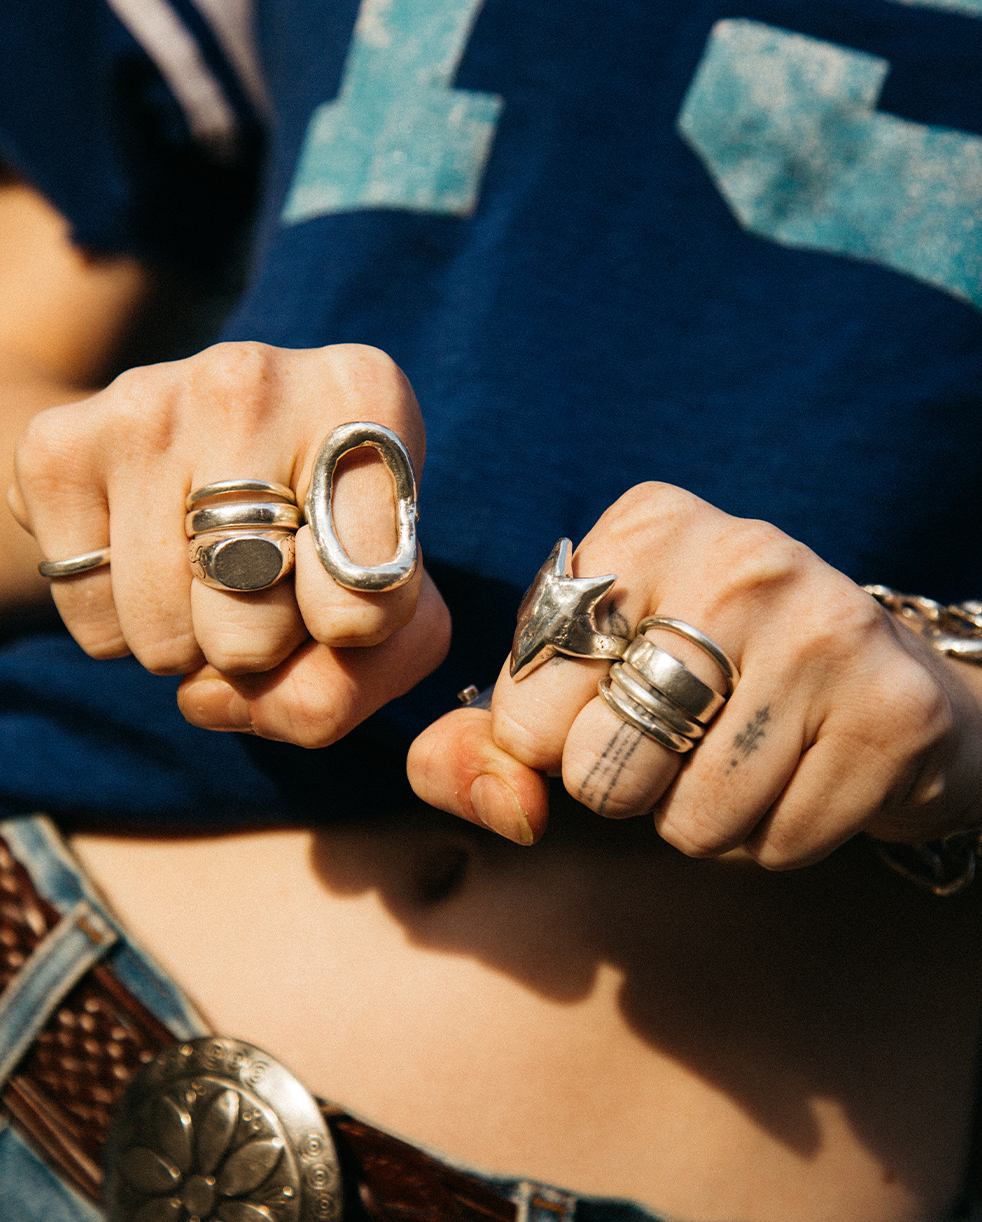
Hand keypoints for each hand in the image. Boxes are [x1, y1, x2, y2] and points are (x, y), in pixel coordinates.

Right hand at [9, 341, 450, 744]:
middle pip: (255, 634)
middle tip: (270, 585)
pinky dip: (124, 632)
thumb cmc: (329, 537)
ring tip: (213, 578)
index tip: (350, 592)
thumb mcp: (396, 605)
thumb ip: (355, 681)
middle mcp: (252, 380)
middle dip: (264, 647)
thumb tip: (215, 697)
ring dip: (191, 647)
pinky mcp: (55, 447)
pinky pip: (94, 625)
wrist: (205, 446)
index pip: (367, 597)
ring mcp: (144, 405)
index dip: (356, 632)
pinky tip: (151, 561)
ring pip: (165, 639)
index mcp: (364, 394)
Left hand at [408, 482, 981, 866]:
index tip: (607, 707)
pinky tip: (804, 769)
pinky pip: (774, 845)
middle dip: (627, 788)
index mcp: (641, 529)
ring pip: (691, 822)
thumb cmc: (702, 683)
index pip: (525, 707)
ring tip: (749, 749)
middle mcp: (737, 556)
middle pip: (602, 770)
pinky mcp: (891, 708)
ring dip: (705, 818)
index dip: (553, 745)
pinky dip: (775, 838)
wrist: (876, 686)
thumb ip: (482, 744)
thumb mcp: (576, 685)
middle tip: (683, 735)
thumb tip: (500, 801)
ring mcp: (824, 626)